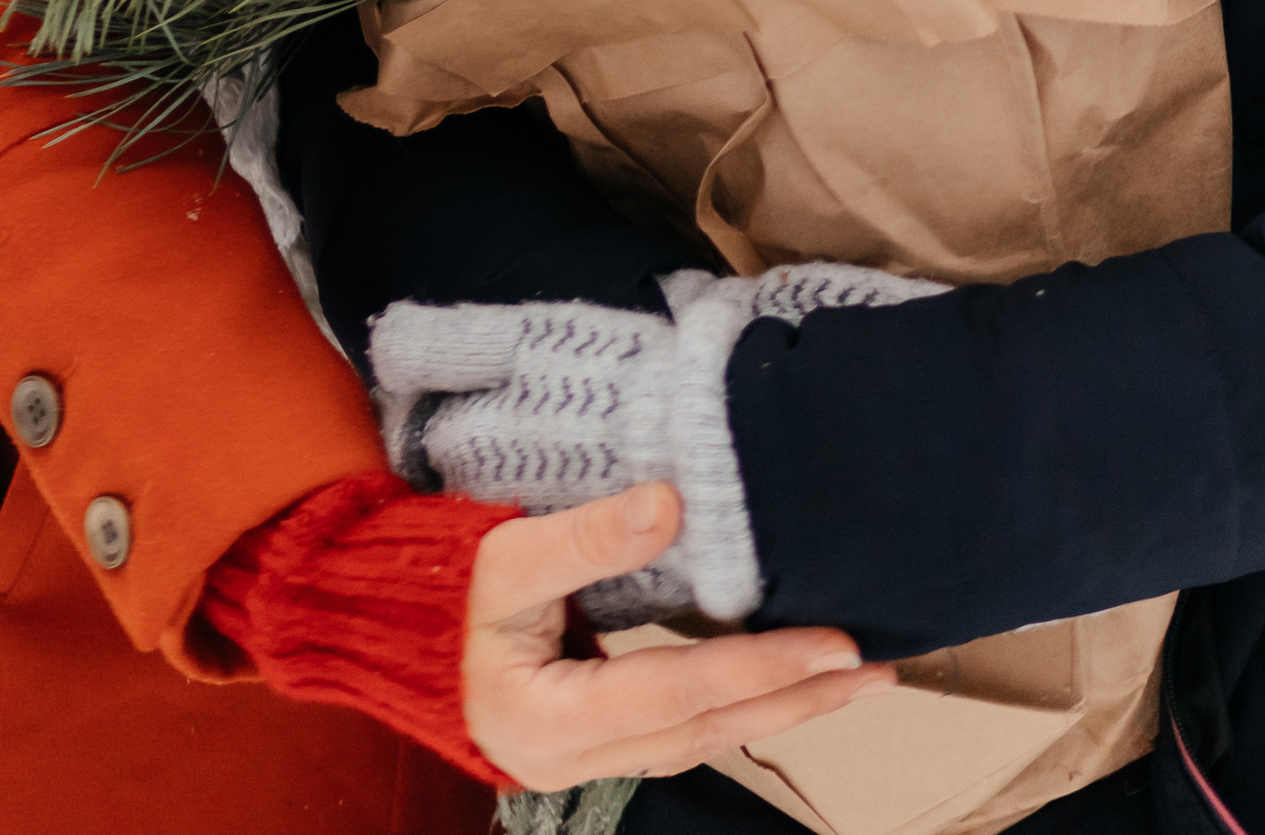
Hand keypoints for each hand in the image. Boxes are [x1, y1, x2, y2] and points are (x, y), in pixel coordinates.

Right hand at [463, 485, 894, 789]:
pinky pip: (686, 730)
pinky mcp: (598, 741)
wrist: (389, 635)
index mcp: (549, 722)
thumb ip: (588, 536)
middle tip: (875, 670)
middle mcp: (575, 760)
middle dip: (797, 700)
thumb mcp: (505, 556)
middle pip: (707, 730)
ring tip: (852, 680)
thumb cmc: (439, 596)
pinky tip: (784, 685)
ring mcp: (587, 760)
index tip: (839, 645)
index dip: (763, 667)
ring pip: (703, 739)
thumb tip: (671, 503)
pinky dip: (741, 705)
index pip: (680, 693)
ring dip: (780, 708)